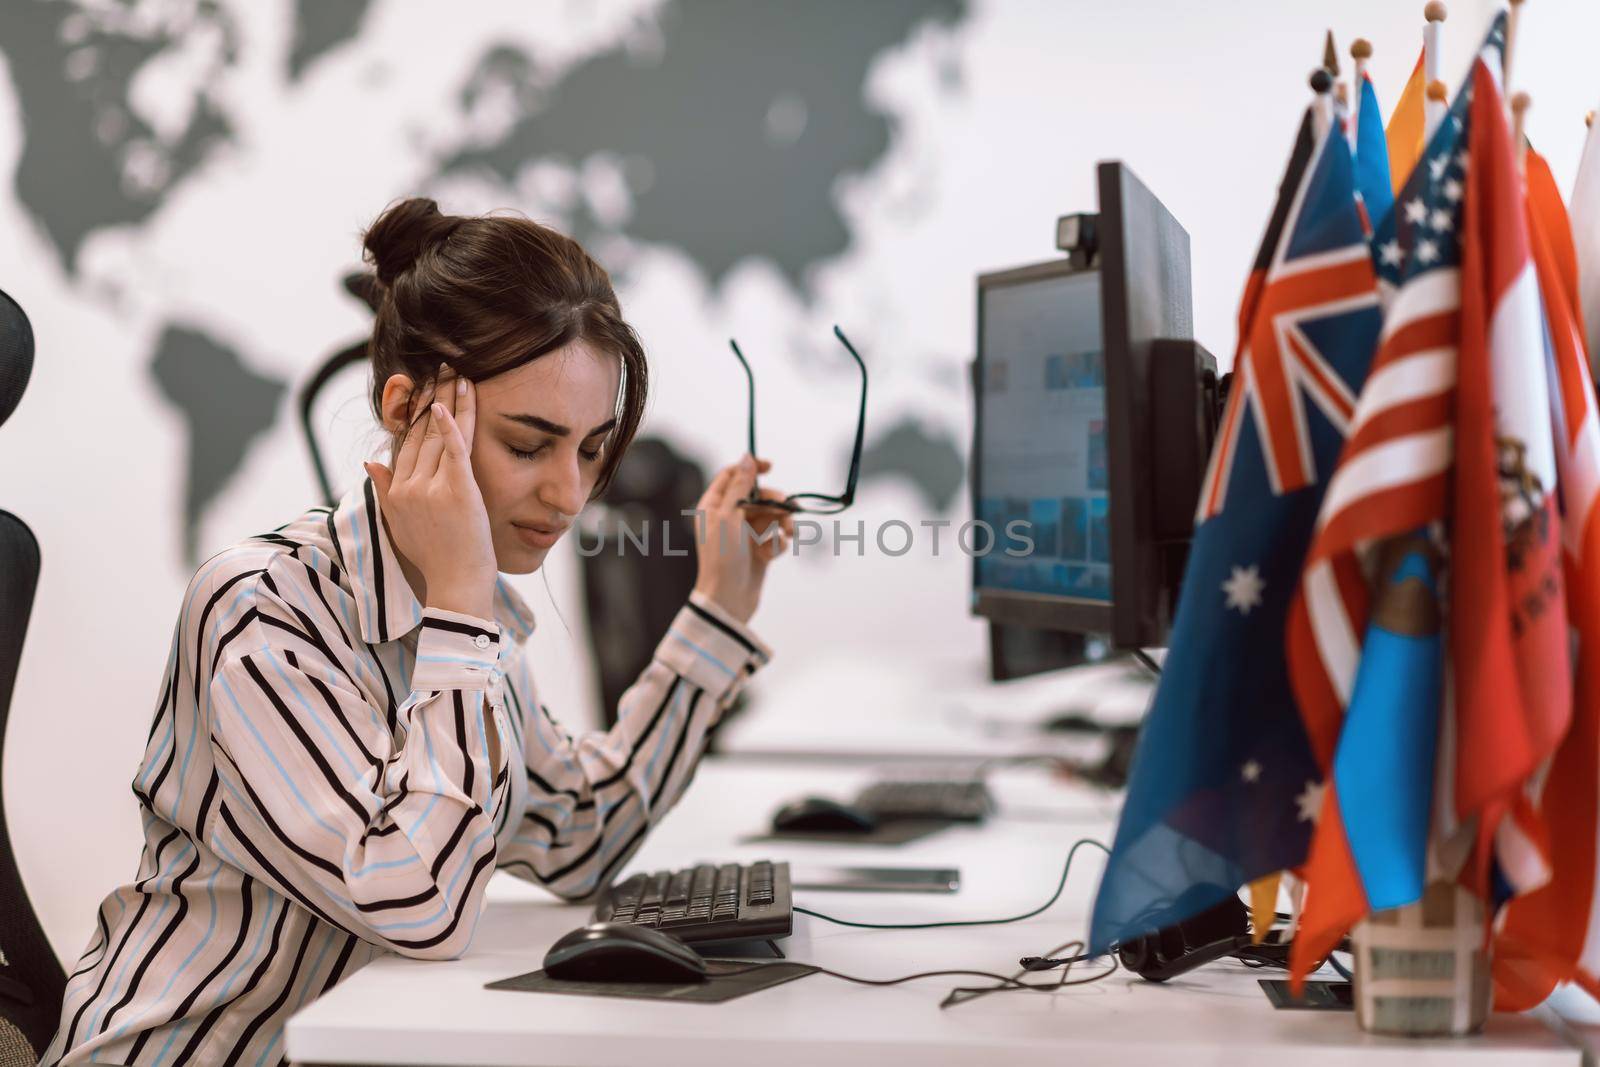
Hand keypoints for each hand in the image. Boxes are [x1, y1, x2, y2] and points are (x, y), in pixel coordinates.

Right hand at [364, 366, 496, 619]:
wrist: (455, 584)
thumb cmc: (434, 557)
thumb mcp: (399, 524)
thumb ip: (384, 490)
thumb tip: (371, 462)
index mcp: (395, 491)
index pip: (405, 442)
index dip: (414, 412)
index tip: (421, 386)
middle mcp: (408, 486)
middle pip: (421, 432)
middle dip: (431, 395)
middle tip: (441, 366)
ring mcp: (431, 487)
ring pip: (439, 434)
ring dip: (449, 399)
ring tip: (457, 373)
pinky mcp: (458, 490)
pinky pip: (454, 449)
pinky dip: (452, 423)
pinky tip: (452, 401)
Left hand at [691, 455, 794, 624]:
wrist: (729, 599)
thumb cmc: (722, 558)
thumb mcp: (729, 516)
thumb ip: (740, 486)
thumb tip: (747, 458)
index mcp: (713, 506)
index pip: (732, 475)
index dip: (751, 468)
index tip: (771, 467)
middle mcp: (728, 517)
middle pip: (758, 496)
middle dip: (775, 503)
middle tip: (786, 510)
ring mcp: (744, 534)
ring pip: (771, 516)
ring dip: (781, 524)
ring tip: (787, 535)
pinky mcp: (759, 550)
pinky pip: (775, 537)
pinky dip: (776, 544)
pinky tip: (771, 555)